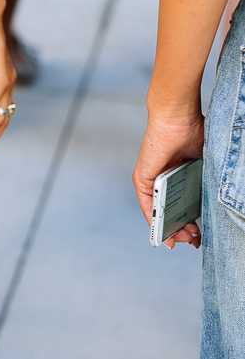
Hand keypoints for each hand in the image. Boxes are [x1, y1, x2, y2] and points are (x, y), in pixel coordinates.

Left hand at [132, 112, 203, 247]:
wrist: (178, 118)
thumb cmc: (193, 133)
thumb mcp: (204, 164)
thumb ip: (205, 182)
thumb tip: (216, 203)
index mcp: (178, 177)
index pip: (182, 206)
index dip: (190, 222)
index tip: (199, 235)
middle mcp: (163, 181)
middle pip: (170, 212)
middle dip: (182, 230)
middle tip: (194, 241)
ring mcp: (151, 181)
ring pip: (158, 213)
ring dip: (169, 229)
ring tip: (183, 240)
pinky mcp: (142, 179)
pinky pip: (147, 206)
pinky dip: (154, 220)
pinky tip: (163, 233)